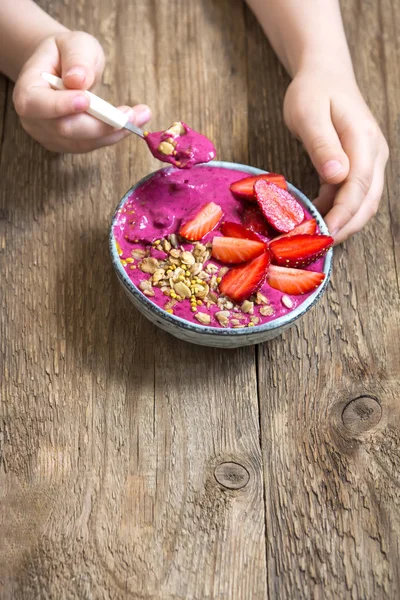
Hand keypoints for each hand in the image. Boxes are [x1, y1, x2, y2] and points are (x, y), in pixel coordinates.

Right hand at [12, 31, 150, 152]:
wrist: (62, 69)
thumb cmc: (66, 54)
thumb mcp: (74, 43)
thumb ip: (77, 59)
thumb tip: (78, 80)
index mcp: (27, 90)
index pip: (36, 104)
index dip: (61, 105)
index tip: (86, 100)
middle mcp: (34, 119)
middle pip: (65, 129)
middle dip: (101, 123)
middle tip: (131, 113)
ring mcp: (50, 135)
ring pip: (82, 142)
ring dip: (113, 132)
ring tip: (140, 115)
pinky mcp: (67, 144)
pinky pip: (91, 145)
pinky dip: (112, 135)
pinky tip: (129, 123)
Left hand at [284, 69, 388, 243]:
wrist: (324, 74)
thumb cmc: (312, 92)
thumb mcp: (308, 114)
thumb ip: (322, 145)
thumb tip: (337, 176)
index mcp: (364, 140)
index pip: (359, 186)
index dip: (343, 214)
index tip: (324, 233)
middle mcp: (374, 154)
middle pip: (368, 201)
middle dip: (346, 226)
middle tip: (320, 245)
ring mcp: (370, 161)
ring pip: (363, 202)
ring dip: (343, 222)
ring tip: (316, 236)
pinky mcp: (361, 166)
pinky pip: (353, 195)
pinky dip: (337, 210)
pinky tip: (316, 215)